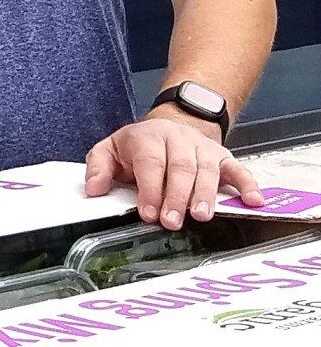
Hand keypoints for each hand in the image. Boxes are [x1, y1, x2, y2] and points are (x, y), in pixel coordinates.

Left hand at [85, 117, 264, 228]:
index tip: (149, 213)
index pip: (150, 162)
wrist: (169, 126)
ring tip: (201, 215)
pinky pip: (238, 170)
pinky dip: (247, 185)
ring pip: (207, 169)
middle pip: (180, 167)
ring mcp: (203, 148)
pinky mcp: (223, 157)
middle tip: (172, 221)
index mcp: (147, 138)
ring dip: (205, 194)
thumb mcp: (110, 149)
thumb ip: (98, 167)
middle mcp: (178, 139)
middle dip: (176, 196)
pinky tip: (253, 201)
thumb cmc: (138, 146)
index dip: (150, 188)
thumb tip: (94, 188)